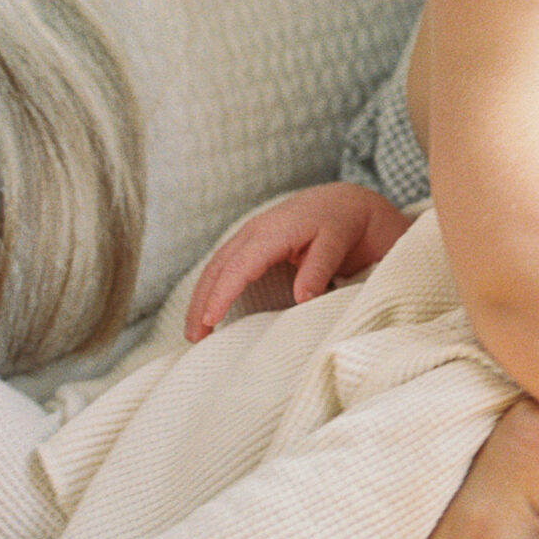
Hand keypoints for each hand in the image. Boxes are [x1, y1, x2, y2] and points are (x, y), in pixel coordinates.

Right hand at [186, 183, 414, 338]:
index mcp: (273, 230)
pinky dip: (212, 286)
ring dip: (201, 297)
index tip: (210, 320)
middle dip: (201, 302)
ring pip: (216, 266)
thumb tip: (301, 299)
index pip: (239, 266)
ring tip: (194, 331)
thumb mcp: (336, 243)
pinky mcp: (251, 241)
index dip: (222, 293)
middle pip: (218, 267)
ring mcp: (250, 233)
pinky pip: (224, 263)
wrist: (344, 201)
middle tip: (193, 337)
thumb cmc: (342, 223)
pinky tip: (207, 307)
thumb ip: (318, 269)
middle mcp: (255, 230)